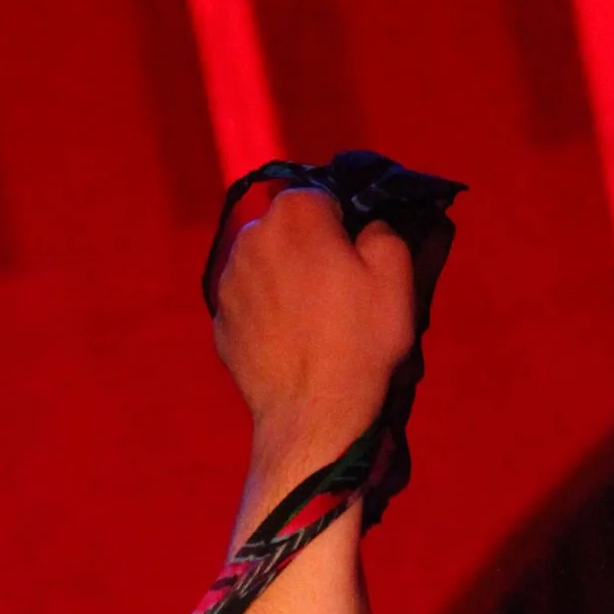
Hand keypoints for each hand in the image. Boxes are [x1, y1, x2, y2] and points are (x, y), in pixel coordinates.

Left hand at [212, 187, 416, 481]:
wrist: (312, 417)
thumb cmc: (359, 341)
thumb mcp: (394, 270)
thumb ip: (379, 226)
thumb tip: (362, 225)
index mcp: (294, 212)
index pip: (322, 196)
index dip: (343, 224)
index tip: (356, 258)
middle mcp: (250, 237)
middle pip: (287, 229)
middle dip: (309, 248)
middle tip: (336, 290)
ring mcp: (227, 284)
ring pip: (265, 265)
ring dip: (285, 279)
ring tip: (312, 320)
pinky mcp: (219, 325)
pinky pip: (250, 305)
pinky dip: (267, 314)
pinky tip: (290, 341)